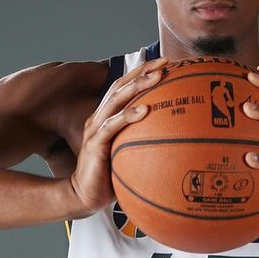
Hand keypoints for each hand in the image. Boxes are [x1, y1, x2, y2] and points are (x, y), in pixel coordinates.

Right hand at [70, 57, 167, 215]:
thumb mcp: (128, 153)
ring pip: (117, 100)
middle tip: (165, 62)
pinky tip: (145, 110)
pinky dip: (128, 116)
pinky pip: (112, 126)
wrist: (84, 196)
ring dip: (138, 86)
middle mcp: (99, 118)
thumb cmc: (108, 176)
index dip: (141, 72)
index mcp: (106, 118)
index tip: (165, 63)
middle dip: (143, 71)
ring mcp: (95, 129)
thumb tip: (174, 139)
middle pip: (121, 86)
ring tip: (157, 77)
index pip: (124, 88)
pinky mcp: (95, 144)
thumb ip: (143, 141)